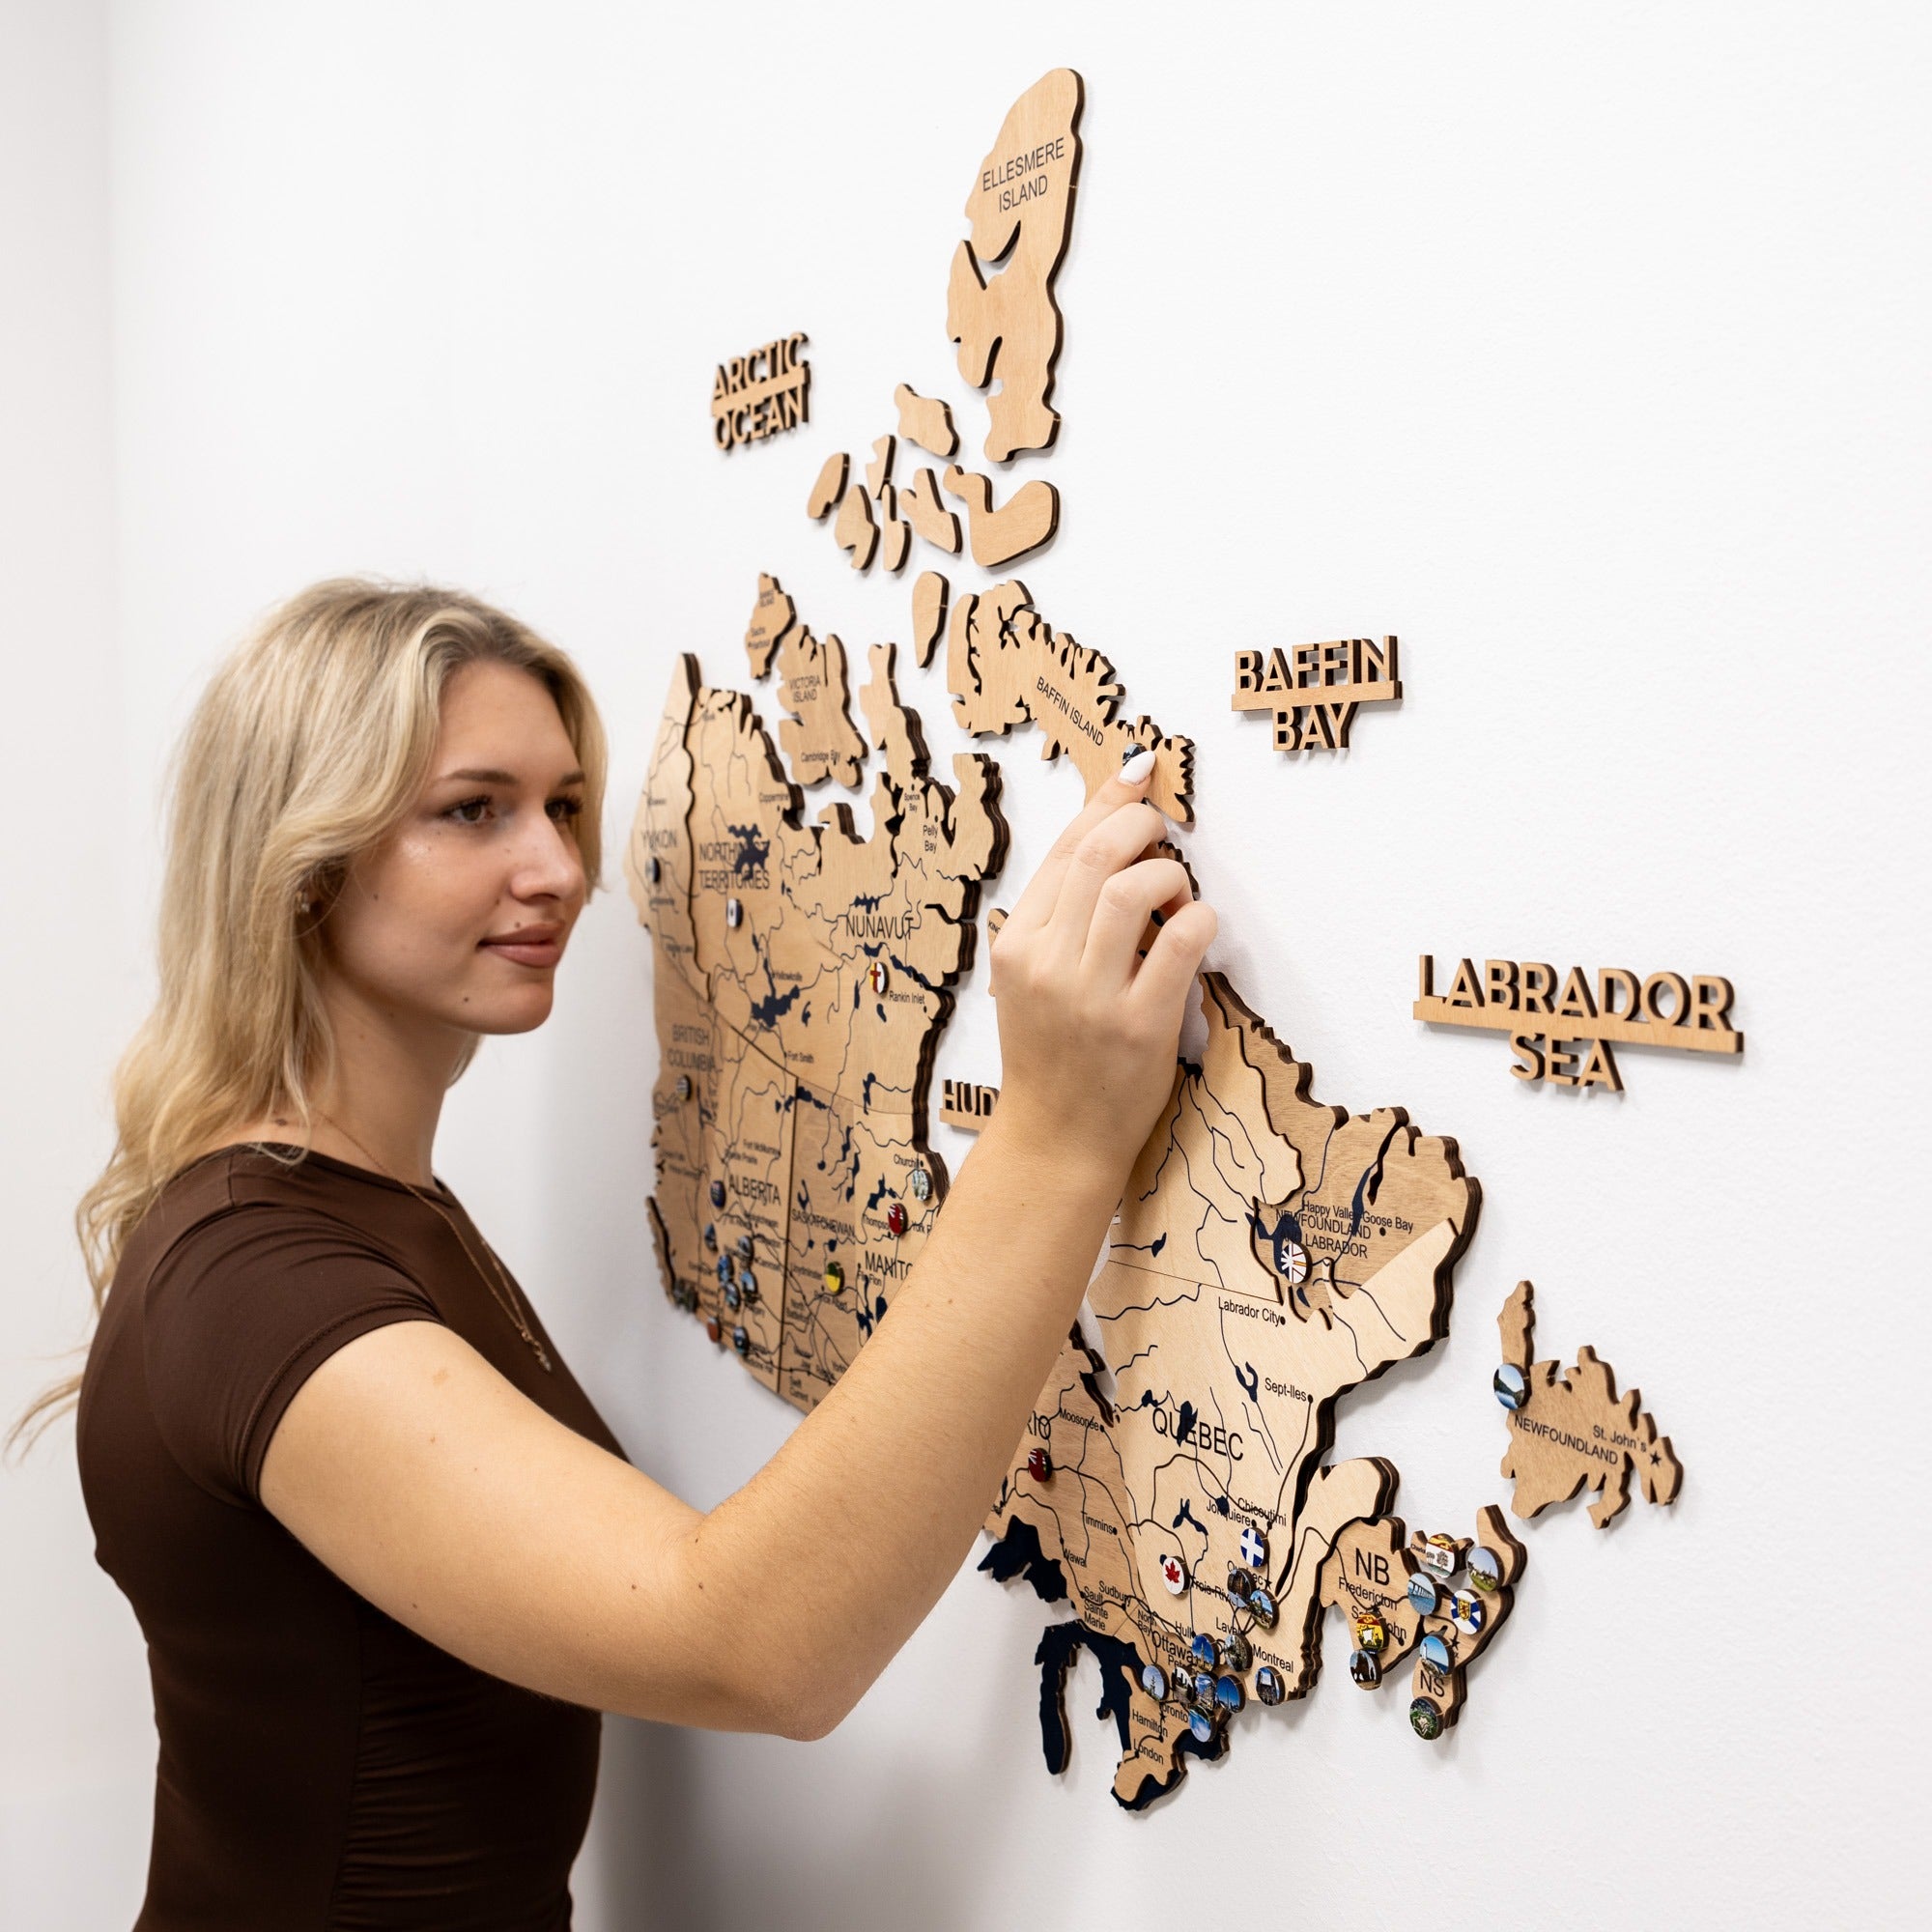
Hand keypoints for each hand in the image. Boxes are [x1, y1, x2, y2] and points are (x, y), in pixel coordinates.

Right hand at [985, 753, 1216, 1182]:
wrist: (1055, 1139)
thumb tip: (1109, 842)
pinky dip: (1198, 920)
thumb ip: (1059, 919)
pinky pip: (1180, 943)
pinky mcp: (1138, 1025)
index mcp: (1016, 944)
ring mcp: (1091, 995)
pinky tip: (1197, 929)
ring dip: (1171, 875)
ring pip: (1136, 891)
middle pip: (1097, 857)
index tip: (1139, 772)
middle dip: (1141, 826)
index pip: (1063, 849)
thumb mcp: (1031, 979)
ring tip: (1177, 892)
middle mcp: (1046, 963)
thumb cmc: (1051, 1054)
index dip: (1105, 801)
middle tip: (1165, 830)